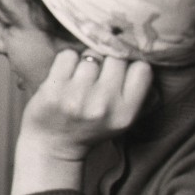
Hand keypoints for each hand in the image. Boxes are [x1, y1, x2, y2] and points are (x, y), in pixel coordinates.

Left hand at [18, 49, 152, 163]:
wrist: (53, 146)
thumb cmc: (89, 126)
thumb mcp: (121, 117)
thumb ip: (133, 90)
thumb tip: (135, 48)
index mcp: (125, 113)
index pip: (142, 68)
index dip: (130, 65)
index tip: (120, 72)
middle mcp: (103, 105)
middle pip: (115, 57)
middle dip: (107, 61)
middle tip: (97, 76)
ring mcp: (76, 98)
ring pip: (90, 54)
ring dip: (85, 61)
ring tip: (79, 79)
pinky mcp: (53, 91)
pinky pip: (67, 55)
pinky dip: (66, 61)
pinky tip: (65, 77)